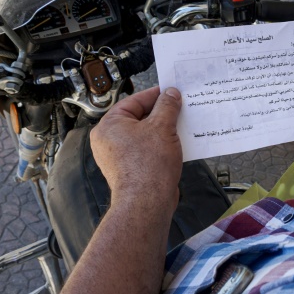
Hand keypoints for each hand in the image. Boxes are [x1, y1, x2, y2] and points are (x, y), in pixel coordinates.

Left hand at [90, 87, 182, 203]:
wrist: (147, 202)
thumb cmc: (149, 163)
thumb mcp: (162, 127)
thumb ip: (167, 106)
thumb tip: (171, 93)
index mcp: (110, 125)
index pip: (135, 101)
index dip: (156, 94)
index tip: (173, 91)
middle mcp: (109, 139)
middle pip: (139, 117)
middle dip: (162, 113)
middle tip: (181, 107)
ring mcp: (118, 155)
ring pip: (145, 134)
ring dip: (164, 129)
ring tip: (183, 123)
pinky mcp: (130, 168)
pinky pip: (146, 149)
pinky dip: (161, 144)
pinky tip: (178, 142)